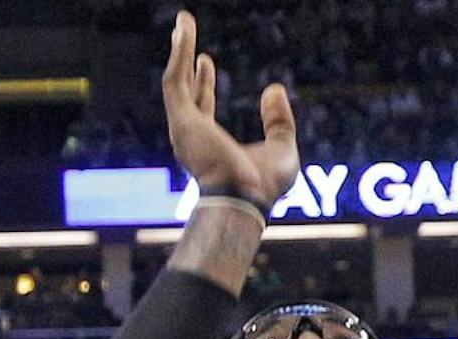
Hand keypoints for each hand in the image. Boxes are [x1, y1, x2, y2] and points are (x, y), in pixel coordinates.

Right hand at [161, 11, 299, 208]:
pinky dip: (180, 52)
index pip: (202, 108)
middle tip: (184, 34)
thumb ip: (278, 121)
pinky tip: (185, 30)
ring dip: (179, 49)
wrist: (246, 198)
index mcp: (211, 146)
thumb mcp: (282, 149)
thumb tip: (274, 89)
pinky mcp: (180, 118)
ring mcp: (183, 128)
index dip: (204, 84)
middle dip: (183, 61)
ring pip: (176, 79)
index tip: (206, 62)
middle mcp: (191, 137)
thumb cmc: (265, 186)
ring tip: (184, 20)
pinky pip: (176, 77)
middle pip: (183, 90)